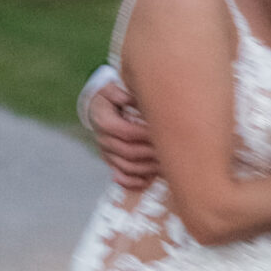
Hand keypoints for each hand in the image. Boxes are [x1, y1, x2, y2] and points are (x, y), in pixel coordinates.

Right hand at [89, 77, 160, 195]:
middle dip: (151, 153)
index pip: (126, 132)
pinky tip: (149, 180)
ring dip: (147, 168)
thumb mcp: (113, 89)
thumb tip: (133, 100)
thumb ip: (122, 94)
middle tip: (171, 151)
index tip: (163, 131)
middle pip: (128, 152)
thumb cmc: (111, 97)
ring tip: (166, 165)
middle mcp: (104, 139)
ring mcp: (107, 153)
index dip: (145, 134)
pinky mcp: (111, 161)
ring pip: (126, 167)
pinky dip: (134, 182)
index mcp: (104, 120)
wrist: (98, 108)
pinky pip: (121, 177)